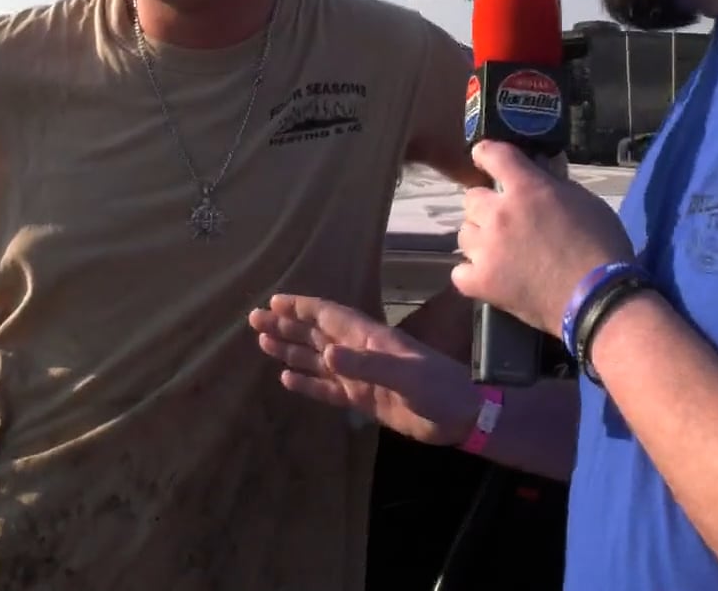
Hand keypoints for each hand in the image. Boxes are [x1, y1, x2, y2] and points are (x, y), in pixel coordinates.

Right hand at [249, 294, 480, 446]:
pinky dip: (308, 384)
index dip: (303, 307)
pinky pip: (329, 389)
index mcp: (371, 338)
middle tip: (254, 318)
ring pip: (318, 360)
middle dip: (288, 325)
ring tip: (263, 342)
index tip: (275, 301)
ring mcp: (361, 376)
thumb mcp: (405, 374)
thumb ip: (368, 364)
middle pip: (317, 334)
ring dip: (292, 351)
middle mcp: (361, 353)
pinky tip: (286, 380)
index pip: (330, 316)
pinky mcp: (364, 400)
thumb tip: (326, 353)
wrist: (462, 416)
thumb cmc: (439, 387)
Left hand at [456, 140, 634, 335]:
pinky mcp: (481, 282)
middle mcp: (499, 214)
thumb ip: (556, 184)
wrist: (598, 298)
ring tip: (499, 251)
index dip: (486, 154)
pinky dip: (473, 273)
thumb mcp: (586, 202)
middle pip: (471, 198)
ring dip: (480, 238)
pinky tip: (490, 276)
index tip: (486, 159)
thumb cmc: (601, 246)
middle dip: (487, 206)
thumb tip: (540, 172)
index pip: (492, 154)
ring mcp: (486, 250)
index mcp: (526, 189)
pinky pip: (459, 271)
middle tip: (506, 220)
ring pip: (464, 233)